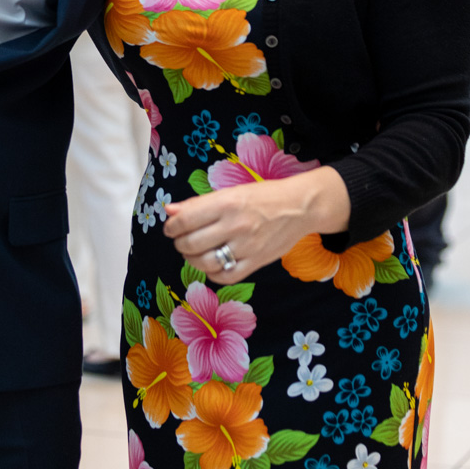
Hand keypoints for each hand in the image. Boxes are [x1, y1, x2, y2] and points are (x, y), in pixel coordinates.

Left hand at [162, 168, 348, 283]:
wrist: (300, 206)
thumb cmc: (263, 196)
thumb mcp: (230, 192)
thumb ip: (198, 203)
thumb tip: (169, 210)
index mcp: (226, 203)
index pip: (185, 220)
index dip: (172, 228)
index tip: (172, 229)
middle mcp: (234, 225)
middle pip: (192, 244)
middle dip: (180, 244)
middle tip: (182, 241)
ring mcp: (246, 246)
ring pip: (205, 263)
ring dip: (192, 260)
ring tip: (194, 253)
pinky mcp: (257, 262)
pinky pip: (226, 276)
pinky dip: (213, 273)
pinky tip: (212, 265)